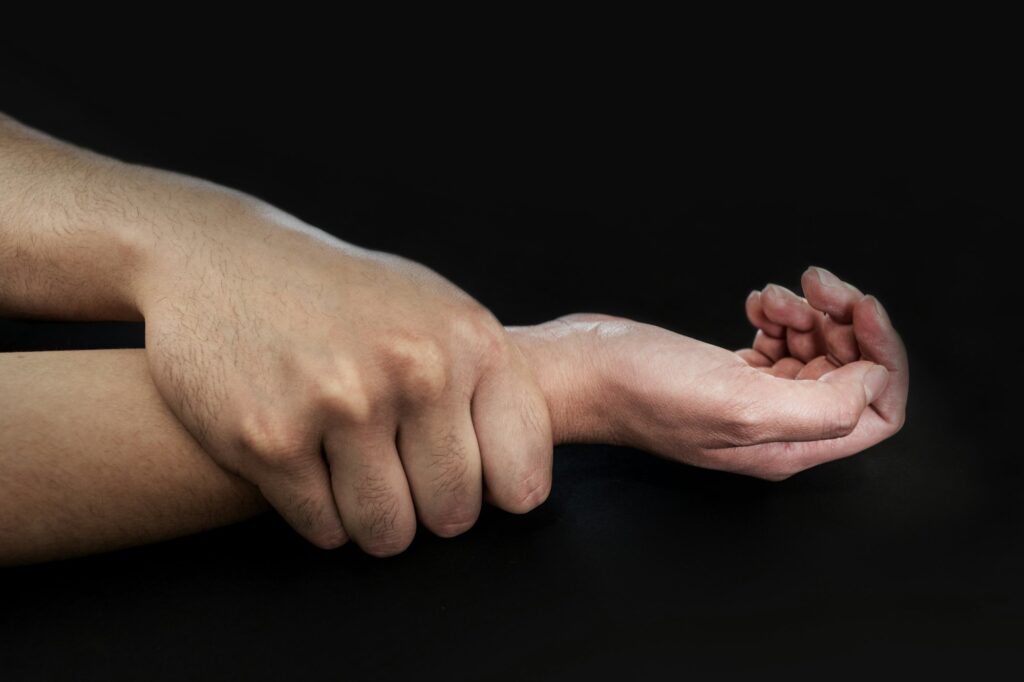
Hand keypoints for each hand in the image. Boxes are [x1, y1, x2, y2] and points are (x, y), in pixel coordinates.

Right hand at [138, 200, 551, 554]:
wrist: (219, 263)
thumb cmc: (346, 302)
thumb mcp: (436, 313)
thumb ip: (494, 388)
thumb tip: (525, 492)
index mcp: (470, 340)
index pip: (522, 480)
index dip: (491, 488)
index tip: (465, 469)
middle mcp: (415, 368)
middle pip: (452, 515)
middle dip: (424, 505)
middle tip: (391, 461)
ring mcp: (342, 403)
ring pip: (387, 533)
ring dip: (369, 516)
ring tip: (347, 459)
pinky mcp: (270, 438)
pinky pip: (324, 529)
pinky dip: (315, 509)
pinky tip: (300, 453)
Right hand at [508, 266, 907, 479]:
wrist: (580, 368)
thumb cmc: (642, 390)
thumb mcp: (739, 403)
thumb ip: (821, 407)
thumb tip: (871, 383)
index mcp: (788, 446)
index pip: (878, 412)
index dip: (881, 357)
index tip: (859, 309)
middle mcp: (776, 428)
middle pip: (851, 374)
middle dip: (845, 323)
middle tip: (817, 286)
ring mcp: (752, 400)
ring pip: (817, 352)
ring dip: (808, 313)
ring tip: (773, 299)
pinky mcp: (729, 373)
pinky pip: (781, 342)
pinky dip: (779, 314)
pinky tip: (754, 305)